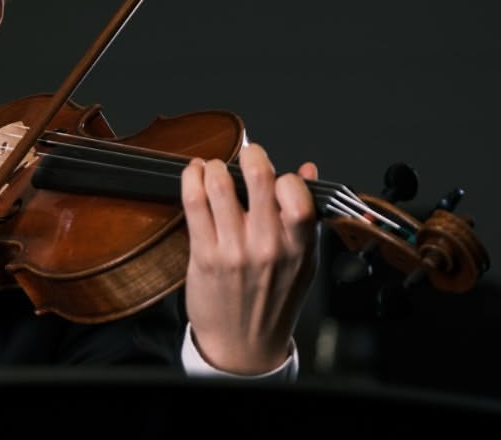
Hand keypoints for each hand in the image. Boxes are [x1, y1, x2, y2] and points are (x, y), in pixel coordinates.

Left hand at [181, 142, 318, 374]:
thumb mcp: (303, 261)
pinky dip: (192, 179)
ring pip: (221, 187)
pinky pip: (194, 204)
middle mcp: (267, 247)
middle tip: (247, 154)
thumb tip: (308, 169)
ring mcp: (233, 251)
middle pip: (260, 181)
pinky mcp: (203, 255)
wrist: (244, 347)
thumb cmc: (273, 300)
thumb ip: (305, 215)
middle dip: (252, 156)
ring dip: (215, 166)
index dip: (286, 176)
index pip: (298, 198)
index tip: (278, 174)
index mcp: (298, 248)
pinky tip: (195, 173)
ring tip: (214, 167)